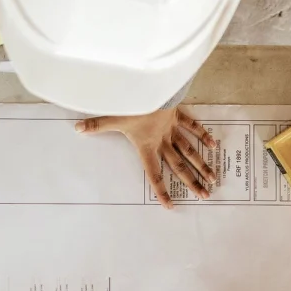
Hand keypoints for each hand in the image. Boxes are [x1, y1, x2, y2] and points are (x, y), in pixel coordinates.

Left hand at [76, 106, 217, 207]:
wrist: (151, 85)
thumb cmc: (133, 103)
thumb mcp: (113, 116)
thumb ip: (96, 125)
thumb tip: (77, 129)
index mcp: (147, 146)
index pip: (154, 174)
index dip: (161, 190)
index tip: (170, 205)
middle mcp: (162, 141)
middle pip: (179, 167)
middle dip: (192, 182)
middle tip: (204, 195)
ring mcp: (172, 129)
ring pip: (190, 151)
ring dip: (202, 165)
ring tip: (213, 178)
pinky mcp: (178, 116)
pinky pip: (192, 127)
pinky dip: (202, 135)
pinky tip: (213, 146)